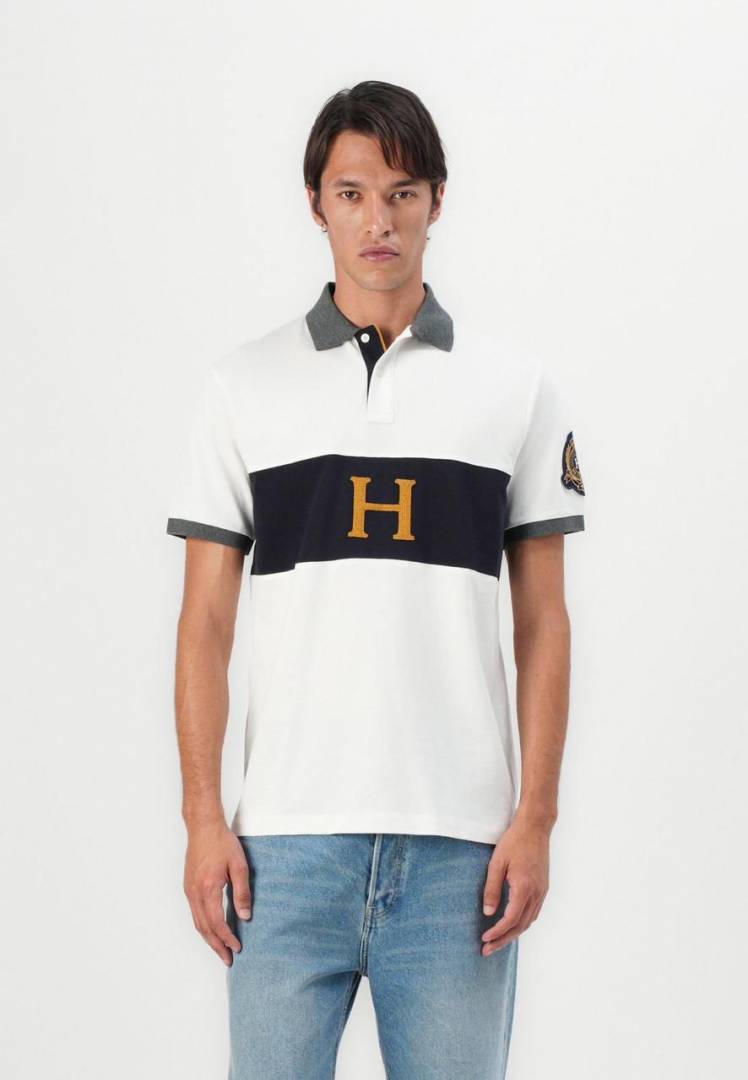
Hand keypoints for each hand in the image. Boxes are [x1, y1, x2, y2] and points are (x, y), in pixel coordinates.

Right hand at [183, 820, 252, 966]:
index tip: (237, 948)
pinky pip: (195, 913)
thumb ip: (242, 892)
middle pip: (204, 928)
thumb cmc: (222, 843)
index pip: (217, 923)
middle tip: (228, 959)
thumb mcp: (239, 866)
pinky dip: (203, 926)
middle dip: (216, 946)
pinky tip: (212, 930)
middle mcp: (195, 893)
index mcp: (208, 889)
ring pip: (197, 922)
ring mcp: (189, 890)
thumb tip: (245, 916)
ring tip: (221, 949)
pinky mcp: (188, 886)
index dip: (227, 938)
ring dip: (209, 938)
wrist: (203, 826)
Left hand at [480, 814, 550, 955]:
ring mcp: (542, 891)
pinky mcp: (543, 887)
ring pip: (529, 921)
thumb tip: (487, 913)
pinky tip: (512, 924)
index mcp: (524, 888)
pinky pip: (533, 912)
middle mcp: (536, 893)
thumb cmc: (514, 842)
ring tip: (498, 941)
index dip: (497, 933)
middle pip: (520, 926)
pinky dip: (522, 923)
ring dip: (513, 934)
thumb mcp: (497, 863)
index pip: (510, 920)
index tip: (484, 940)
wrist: (536, 827)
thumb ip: (491, 889)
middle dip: (503, 940)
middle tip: (487, 950)